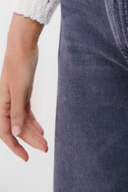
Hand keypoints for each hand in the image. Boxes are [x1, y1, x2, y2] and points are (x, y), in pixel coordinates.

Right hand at [0, 14, 47, 161]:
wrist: (23, 47)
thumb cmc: (19, 66)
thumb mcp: (20, 90)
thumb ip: (17, 112)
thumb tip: (15, 133)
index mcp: (1, 106)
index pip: (6, 133)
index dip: (15, 147)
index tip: (25, 157)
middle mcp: (6, 105)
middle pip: (17, 129)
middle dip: (30, 141)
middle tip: (45, 149)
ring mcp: (15, 100)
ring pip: (23, 121)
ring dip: (34, 132)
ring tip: (45, 143)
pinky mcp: (23, 93)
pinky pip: (27, 112)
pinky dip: (33, 121)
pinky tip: (41, 129)